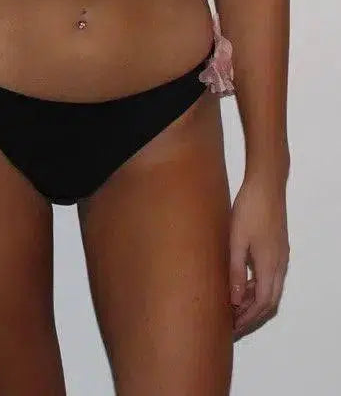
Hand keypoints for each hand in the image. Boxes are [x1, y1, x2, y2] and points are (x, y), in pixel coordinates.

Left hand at [229, 172, 288, 336]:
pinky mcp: (277, 247)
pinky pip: (270, 276)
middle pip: (269, 300)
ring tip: (233, 307)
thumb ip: (236, 271)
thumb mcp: (236, 241)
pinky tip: (241, 283)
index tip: (231, 328)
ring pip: (271, 289)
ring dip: (254, 301)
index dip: (248, 319)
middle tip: (232, 324)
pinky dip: (257, 286)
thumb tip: (235, 300)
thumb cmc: (249, 210)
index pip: (262, 304)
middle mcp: (279, 264)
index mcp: (270, 266)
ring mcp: (280, 256)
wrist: (266, 185)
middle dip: (252, 315)